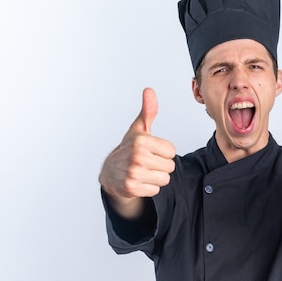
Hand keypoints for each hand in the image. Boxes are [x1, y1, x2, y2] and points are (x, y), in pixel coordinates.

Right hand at [99, 88, 175, 215]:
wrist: (110, 173)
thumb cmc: (128, 150)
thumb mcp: (138, 130)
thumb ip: (148, 111)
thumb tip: (149, 90)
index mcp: (141, 141)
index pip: (171, 151)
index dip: (163, 152)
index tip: (151, 151)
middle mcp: (137, 156)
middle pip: (170, 166)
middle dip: (161, 166)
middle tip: (147, 163)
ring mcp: (133, 173)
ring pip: (165, 179)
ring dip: (156, 178)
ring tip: (144, 172)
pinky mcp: (132, 187)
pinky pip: (155, 190)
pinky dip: (149, 188)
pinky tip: (140, 181)